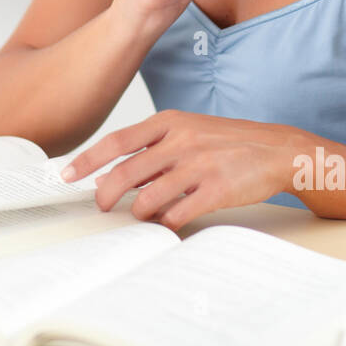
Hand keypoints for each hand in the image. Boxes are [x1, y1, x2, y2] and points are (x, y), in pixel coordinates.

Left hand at [59, 110, 305, 230]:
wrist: (277, 150)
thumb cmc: (228, 142)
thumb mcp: (188, 132)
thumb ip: (152, 149)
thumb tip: (111, 172)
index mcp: (170, 122)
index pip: (117, 141)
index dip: (88, 160)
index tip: (67, 174)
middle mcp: (181, 141)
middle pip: (125, 172)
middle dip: (105, 195)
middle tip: (100, 206)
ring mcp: (198, 165)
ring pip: (147, 197)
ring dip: (137, 212)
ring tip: (142, 215)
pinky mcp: (216, 189)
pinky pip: (176, 213)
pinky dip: (165, 222)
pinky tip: (168, 221)